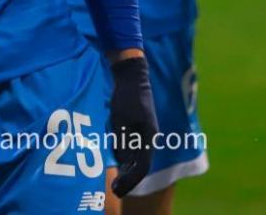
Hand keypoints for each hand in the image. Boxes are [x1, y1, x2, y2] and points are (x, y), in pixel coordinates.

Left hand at [108, 55, 158, 196]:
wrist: (132, 76)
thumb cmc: (126, 96)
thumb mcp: (121, 118)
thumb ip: (122, 139)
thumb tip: (121, 160)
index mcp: (149, 135)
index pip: (142, 165)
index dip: (131, 180)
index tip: (119, 188)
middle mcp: (150, 137)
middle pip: (141, 164)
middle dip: (129, 179)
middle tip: (116, 190)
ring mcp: (145, 132)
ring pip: (138, 158)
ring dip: (127, 170)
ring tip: (116, 182)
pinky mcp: (139, 127)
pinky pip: (134, 148)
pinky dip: (127, 159)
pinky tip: (118, 165)